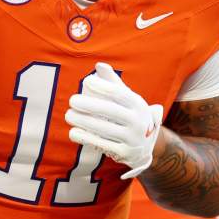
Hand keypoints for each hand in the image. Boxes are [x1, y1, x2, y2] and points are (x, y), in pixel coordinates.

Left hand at [65, 63, 162, 178]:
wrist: (149, 145)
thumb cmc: (132, 116)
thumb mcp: (129, 99)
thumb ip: (113, 83)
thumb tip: (99, 65)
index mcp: (138, 105)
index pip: (119, 93)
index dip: (102, 86)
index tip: (86, 82)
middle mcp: (137, 121)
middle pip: (110, 111)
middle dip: (89, 105)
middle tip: (72, 101)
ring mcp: (132, 139)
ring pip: (104, 129)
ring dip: (83, 122)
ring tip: (69, 115)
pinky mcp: (124, 153)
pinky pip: (102, 145)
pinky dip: (86, 138)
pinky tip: (73, 132)